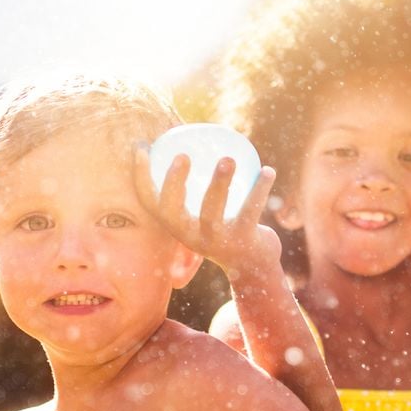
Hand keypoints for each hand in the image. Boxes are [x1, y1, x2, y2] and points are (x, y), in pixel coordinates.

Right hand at [134, 143, 281, 280]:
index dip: (141, 176)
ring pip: (212, 213)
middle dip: (173, 184)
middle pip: (173, 212)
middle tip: (182, 155)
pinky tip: (268, 170)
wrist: (253, 268)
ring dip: (219, 184)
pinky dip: (260, 189)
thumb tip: (198, 142)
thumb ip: (198, 189)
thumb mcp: (208, 214)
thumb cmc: (227, 230)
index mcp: (178, 227)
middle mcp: (191, 237)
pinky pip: (250, 212)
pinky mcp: (242, 242)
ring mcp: (216, 242)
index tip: (142, 147)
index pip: (151, 203)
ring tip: (228, 159)